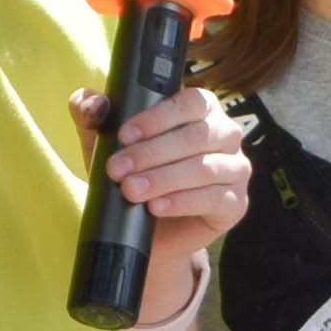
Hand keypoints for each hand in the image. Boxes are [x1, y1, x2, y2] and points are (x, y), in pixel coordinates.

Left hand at [91, 84, 254, 323]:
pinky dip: (183, 202)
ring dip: (163, 179)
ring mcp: (236, 169)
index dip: (157, 117)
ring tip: (131, 191)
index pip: (190, 102)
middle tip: (118, 169)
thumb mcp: (106, 142)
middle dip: (152, 153)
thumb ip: (93, 114)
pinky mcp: (236, 203)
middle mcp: (226, 134)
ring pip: (206, 168)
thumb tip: (93, 103)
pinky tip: (157, 206)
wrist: (146, 229)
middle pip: (197, 136)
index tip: (125, 135)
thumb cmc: (133, 173)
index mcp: (202, 109)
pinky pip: (216, 199)